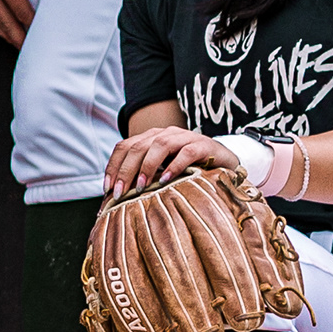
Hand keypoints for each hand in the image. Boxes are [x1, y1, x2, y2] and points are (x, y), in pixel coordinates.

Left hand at [106, 123, 232, 196]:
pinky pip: (187, 152)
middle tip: (120, 193)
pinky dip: (174, 165)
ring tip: (140, 188)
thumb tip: (118, 197)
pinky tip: (166, 180)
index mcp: (151, 138)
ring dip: (147, 166)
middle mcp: (165, 134)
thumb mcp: (162, 172)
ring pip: (160, 145)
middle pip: (138, 146)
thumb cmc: (188, 170)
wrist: (225, 162)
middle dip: (126, 170)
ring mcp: (185, 137)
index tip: (107, 188)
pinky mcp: (204, 145)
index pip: (124, 146)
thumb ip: (144, 178)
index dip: (113, 166)